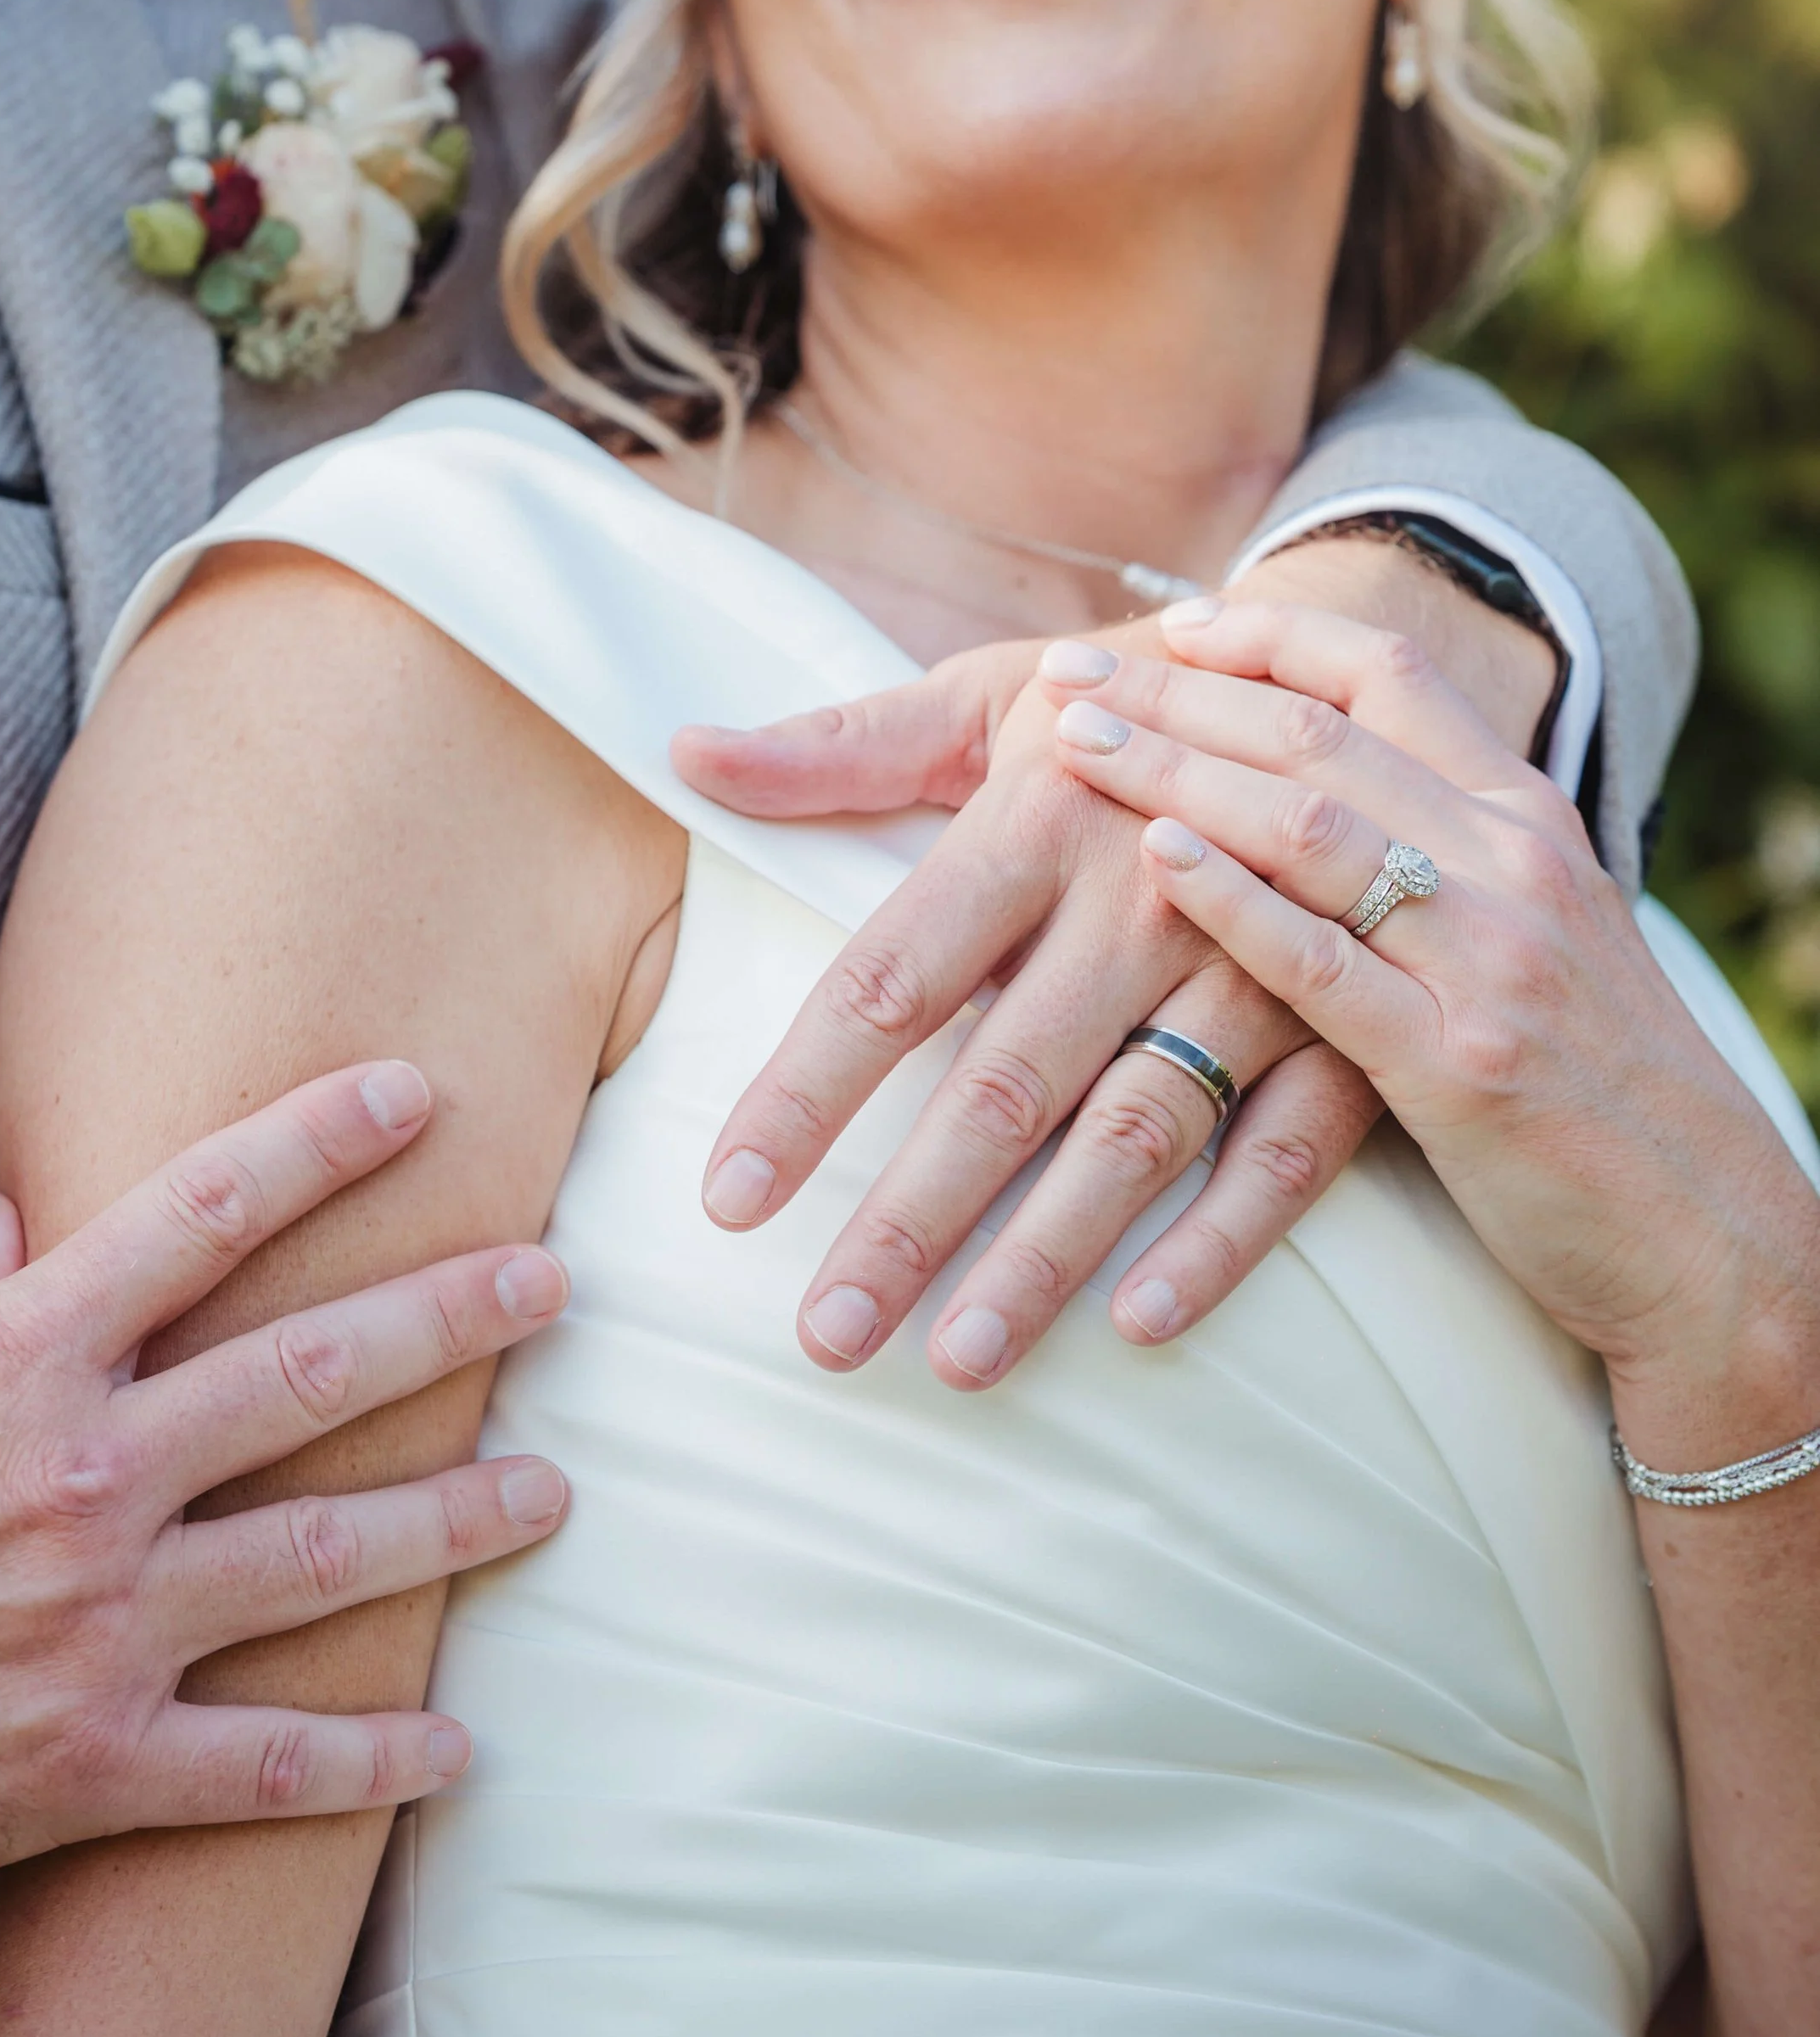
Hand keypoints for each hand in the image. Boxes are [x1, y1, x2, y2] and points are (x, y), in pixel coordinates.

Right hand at [0, 1062, 570, 1907]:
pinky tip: (456, 1749)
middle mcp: (85, 1477)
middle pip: (309, 1372)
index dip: (321, 1141)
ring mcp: (97, 1625)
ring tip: (549, 1493)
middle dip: (449, 1317)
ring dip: (453, 1520)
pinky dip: (368, 1761)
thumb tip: (9, 1221)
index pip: (202, 1214)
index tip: (419, 1093)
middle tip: (554, 1282)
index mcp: (19, 1361)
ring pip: (321, 1559)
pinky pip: (261, 1769)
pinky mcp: (86, 1765)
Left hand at [675, 616, 1379, 1384]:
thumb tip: (688, 754)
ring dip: (1046, 1254)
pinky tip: (1144, 1324)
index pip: (893, 975)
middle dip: (911, 1218)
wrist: (1345, 678)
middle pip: (1004, 1080)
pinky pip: (1286, 1147)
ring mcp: (1256, 967)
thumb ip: (842, 748)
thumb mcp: (989, 698)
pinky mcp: (1348, 1022)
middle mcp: (1144, 898)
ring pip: (1136, 1131)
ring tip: (959, 1358)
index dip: (806, 1093)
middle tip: (827, 1333)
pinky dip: (1223, 1240)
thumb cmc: (1132, 703)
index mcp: (1039, 818)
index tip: (728, 1199)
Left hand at [1050, 594, 1815, 1378]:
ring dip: (1175, 771)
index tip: (1167, 624)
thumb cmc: (1597, 1092)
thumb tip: (1321, 802)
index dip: (1266, 634)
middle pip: (1317, 736)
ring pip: (1308, 826)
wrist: (1708, 1232)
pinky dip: (1232, 902)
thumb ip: (1444, 859)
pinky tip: (1154, 858)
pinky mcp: (1459, 1066)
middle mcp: (1509, 863)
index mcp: (1524, 818)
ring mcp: (1490, 958)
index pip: (1384, 673)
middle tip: (1068, 668)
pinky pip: (1323, 963)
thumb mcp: (1540, 938)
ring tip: (1072, 741)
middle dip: (1178, 692)